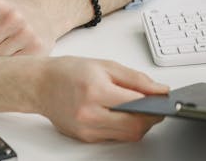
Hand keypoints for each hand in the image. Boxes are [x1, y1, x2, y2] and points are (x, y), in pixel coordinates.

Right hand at [35, 56, 168, 141]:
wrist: (41, 85)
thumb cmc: (70, 72)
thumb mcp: (106, 66)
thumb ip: (135, 79)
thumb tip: (159, 90)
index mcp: (95, 92)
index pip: (136, 104)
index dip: (155, 103)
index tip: (164, 98)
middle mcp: (89, 115)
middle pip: (134, 126)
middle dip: (151, 117)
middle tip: (155, 105)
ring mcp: (86, 130)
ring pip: (127, 136)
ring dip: (140, 124)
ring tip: (139, 108)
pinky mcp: (85, 138)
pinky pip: (114, 137)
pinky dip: (124, 127)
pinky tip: (123, 114)